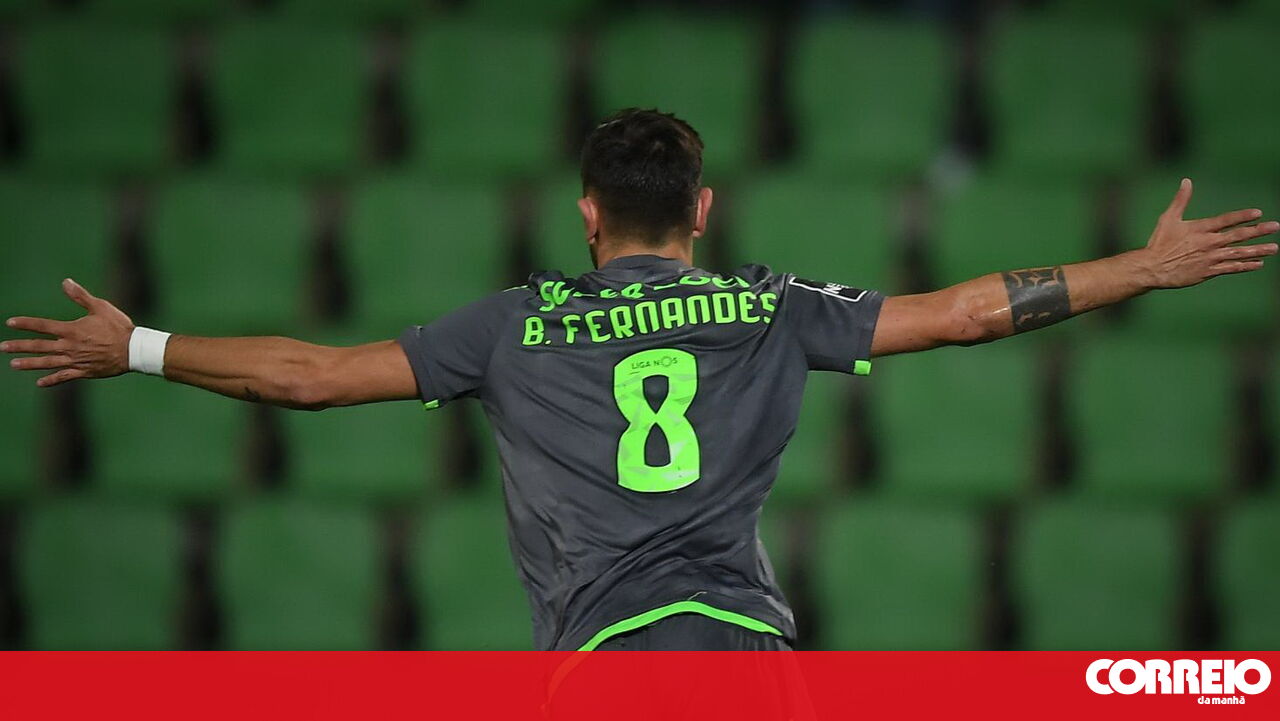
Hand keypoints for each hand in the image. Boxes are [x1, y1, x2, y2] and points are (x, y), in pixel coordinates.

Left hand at [2, 279, 134, 386]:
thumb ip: (81, 296)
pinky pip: (64, 377)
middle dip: (19, 346)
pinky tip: (39, 383)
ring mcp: (75, 361)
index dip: (26, 323)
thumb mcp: (101, 307)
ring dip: (29, 363)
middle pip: (40, 346)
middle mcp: (70, 347)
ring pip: (47, 363)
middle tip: (2, 347)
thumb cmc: (118, 327)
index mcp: (72, 330)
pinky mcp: (84, 371)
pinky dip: (51, 380)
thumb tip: (65, 282)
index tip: (10, 323)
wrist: (133, 350)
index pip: (43, 326)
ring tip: (13, 364)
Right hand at [1137, 178, 1279, 288]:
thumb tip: (1186, 181)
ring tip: (1274, 247)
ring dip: (1258, 250)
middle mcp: (1209, 243)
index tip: (1258, 213)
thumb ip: (1181, 200)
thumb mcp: (1168, 218)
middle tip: (1276, 227)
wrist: (1152, 268)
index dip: (1243, 216)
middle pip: (1238, 235)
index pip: (1226, 220)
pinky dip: (1245, 265)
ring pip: (1239, 253)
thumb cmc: (1159, 243)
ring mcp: (1210, 258)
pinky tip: (1258, 263)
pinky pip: (1231, 268)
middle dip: (1259, 231)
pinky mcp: (1208, 271)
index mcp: (1201, 228)